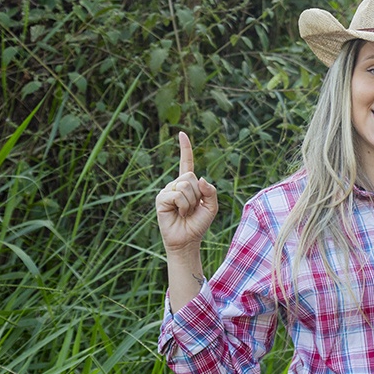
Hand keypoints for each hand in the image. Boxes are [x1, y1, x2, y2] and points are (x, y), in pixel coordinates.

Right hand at [155, 131, 218, 253]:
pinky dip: (183, 206)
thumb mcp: (212, 206)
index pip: (186, 163)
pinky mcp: (161, 199)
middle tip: (192, 208)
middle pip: (191, 177)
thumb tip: (200, 178)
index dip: (185, 149)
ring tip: (186, 212)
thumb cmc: (199, 223)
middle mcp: (176, 185)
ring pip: (185, 186)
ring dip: (190, 202)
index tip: (182, 133)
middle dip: (197, 194)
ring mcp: (167, 191)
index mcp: (189, 184)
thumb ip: (210, 191)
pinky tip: (179, 213)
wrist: (188, 240)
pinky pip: (177, 195)